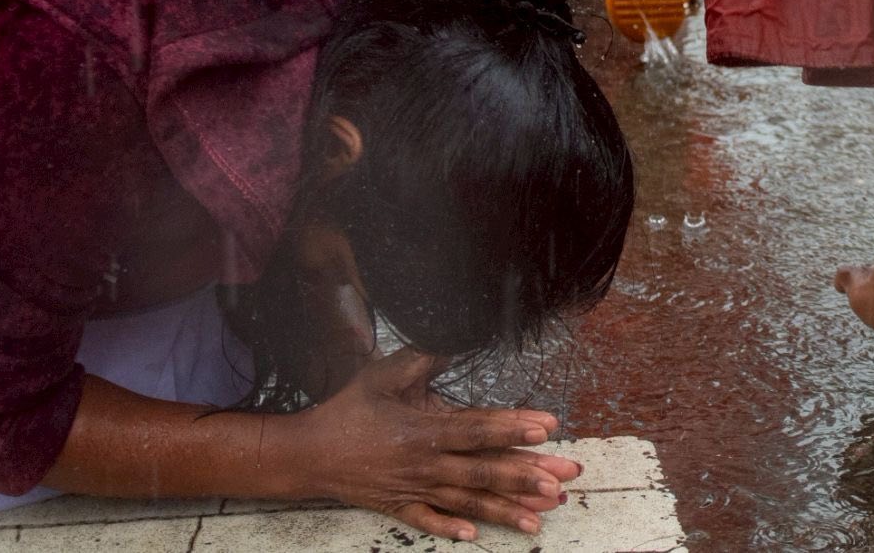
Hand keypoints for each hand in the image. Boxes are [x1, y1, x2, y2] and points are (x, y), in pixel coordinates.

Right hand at [282, 349, 579, 541]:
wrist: (309, 452)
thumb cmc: (348, 409)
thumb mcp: (383, 375)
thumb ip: (420, 359)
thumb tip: (452, 339)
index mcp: (422, 429)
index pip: (475, 429)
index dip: (511, 427)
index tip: (545, 428)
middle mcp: (424, 463)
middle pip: (482, 471)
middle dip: (526, 474)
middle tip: (564, 478)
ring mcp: (413, 489)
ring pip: (467, 501)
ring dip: (505, 508)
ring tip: (541, 515)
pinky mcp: (399, 507)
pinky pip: (428, 520)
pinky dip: (450, 527)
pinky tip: (476, 535)